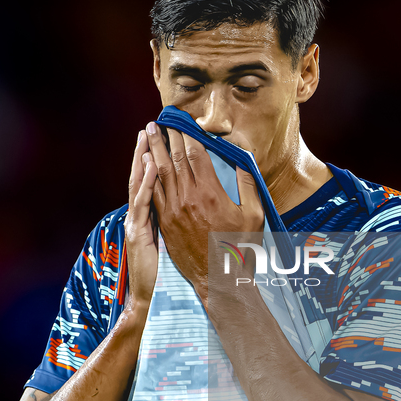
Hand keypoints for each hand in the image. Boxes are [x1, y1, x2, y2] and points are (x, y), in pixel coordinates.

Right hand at [124, 131, 158, 311]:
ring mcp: (138, 223)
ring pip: (140, 184)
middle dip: (149, 149)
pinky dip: (147, 183)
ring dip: (144, 158)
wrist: (156, 298)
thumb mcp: (171, 243)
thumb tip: (187, 204)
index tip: (165, 136)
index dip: (159, 157)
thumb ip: (175, 221)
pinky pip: (144, 203)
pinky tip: (153, 166)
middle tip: (153, 125)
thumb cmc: (168, 274)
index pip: (156, 180)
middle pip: (145, 175)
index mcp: (155, 215)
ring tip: (148, 136)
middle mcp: (144, 216)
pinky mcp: (138, 233)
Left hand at [146, 123, 263, 298]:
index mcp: (211, 193)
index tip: (184, 121)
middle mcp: (189, 199)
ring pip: (160, 173)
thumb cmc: (241, 248)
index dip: (188, 134)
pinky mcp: (166, 223)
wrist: (220, 280)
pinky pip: (154, 193)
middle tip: (161, 120)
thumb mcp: (254, 214)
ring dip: (154, 150)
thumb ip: (247, 183)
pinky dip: (149, 175)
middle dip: (167, 137)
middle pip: (174, 159)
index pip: (195, 154)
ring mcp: (174, 212)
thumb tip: (243, 157)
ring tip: (149, 133)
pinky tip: (146, 162)